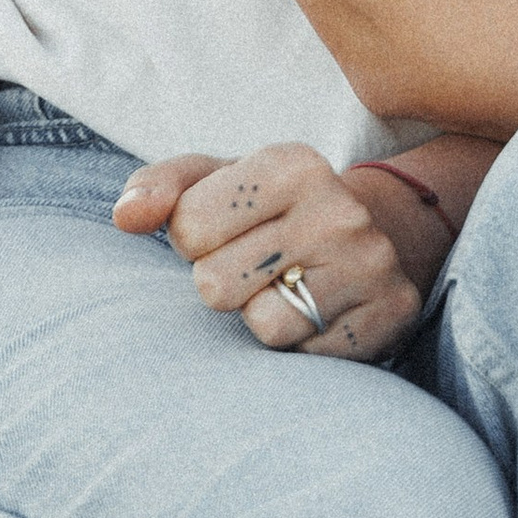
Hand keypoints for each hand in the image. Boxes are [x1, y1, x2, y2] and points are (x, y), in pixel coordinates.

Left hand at [112, 143, 448, 361]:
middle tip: (258, 266)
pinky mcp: (390, 314)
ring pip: (264, 326)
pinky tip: (319, 313)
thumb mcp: (216, 181)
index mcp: (292, 163)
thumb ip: (159, 188)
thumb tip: (126, 217)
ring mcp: (370, 264)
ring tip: (287, 289)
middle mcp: (339, 210)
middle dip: (223, 282)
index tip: (229, 232)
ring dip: (261, 316)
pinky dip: (301, 343)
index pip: (187, 227)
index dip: (194, 240)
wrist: (380, 232)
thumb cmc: (273, 210)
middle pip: (215, 284)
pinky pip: (306, 355)